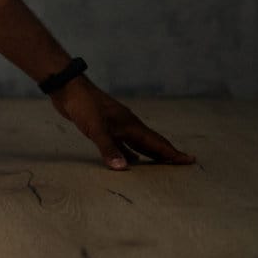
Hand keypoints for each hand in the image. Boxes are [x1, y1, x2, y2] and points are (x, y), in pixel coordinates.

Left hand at [52, 79, 195, 170]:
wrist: (68, 89)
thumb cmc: (83, 105)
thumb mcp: (96, 128)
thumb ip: (108, 148)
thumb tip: (123, 168)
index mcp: (130, 125)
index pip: (156, 142)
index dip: (172, 153)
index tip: (189, 160)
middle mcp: (127, 125)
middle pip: (151, 143)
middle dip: (167, 154)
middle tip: (182, 163)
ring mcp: (116, 125)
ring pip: (137, 143)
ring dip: (149, 154)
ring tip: (160, 165)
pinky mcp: (104, 126)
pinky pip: (122, 143)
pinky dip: (129, 152)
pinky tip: (130, 160)